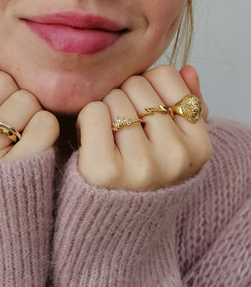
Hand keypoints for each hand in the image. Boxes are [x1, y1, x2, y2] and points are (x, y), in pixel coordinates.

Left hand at [77, 65, 211, 189]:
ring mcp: (142, 165)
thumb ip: (186, 106)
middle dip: (124, 97)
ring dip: (105, 109)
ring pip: (114, 96)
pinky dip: (88, 120)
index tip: (143, 110)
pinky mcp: (106, 170)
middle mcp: (175, 156)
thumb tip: (187, 70)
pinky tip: (93, 141)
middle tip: (122, 127)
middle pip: (136, 84)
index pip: (166, 76)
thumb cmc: (142, 170)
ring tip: (109, 136)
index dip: (146, 86)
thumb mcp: (174, 142)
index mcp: (197, 146)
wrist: (114, 216)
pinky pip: (94, 111)